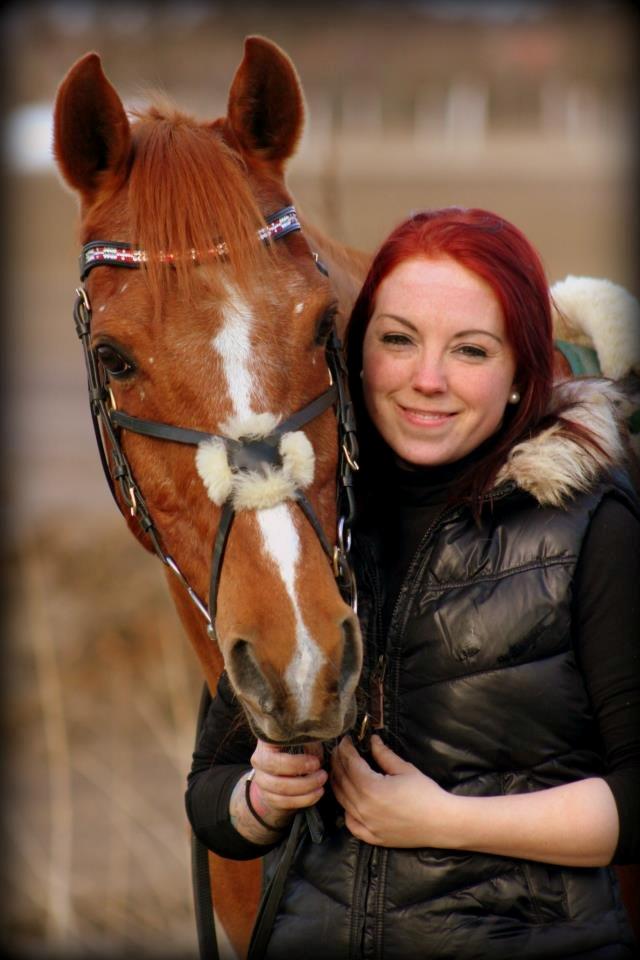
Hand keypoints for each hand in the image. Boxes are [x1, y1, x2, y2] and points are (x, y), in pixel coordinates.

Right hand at [247, 740, 326, 829]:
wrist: (284, 774)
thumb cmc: (299, 752)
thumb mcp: (303, 743)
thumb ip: (309, 742)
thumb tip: (319, 741)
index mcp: (267, 741)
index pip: (274, 746)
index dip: (295, 757)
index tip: (316, 762)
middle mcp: (259, 759)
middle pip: (275, 767)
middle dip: (301, 771)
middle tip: (322, 773)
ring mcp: (261, 779)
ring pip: (280, 787)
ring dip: (305, 787)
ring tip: (321, 782)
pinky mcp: (267, 796)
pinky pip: (284, 801)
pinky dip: (304, 799)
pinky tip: (317, 793)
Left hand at [330, 734, 450, 846]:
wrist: (440, 823)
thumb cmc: (425, 793)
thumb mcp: (404, 769)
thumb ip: (384, 754)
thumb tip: (372, 740)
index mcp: (370, 787)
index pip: (349, 764)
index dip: (345, 749)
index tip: (345, 739)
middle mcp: (362, 807)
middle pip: (341, 780)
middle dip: (338, 762)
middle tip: (339, 750)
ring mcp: (365, 824)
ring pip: (341, 800)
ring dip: (337, 782)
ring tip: (339, 769)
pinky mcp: (371, 837)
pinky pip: (350, 823)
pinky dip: (346, 810)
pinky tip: (348, 800)